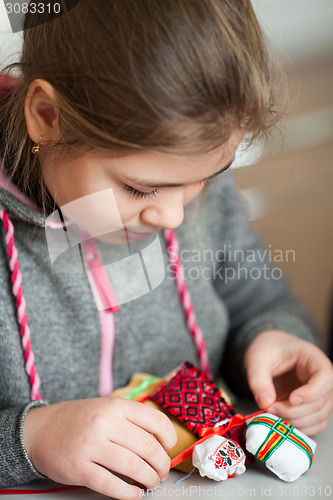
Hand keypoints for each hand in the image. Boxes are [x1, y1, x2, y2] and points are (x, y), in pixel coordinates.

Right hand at [23, 396, 176, 498]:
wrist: (40, 429)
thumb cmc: (78, 420)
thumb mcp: (106, 407)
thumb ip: (131, 419)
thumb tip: (161, 441)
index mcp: (116, 405)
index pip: (156, 420)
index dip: (169, 438)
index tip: (169, 448)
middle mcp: (105, 423)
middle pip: (149, 447)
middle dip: (162, 465)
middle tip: (162, 472)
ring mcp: (91, 446)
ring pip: (134, 467)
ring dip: (149, 479)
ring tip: (151, 482)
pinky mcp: (79, 468)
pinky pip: (111, 485)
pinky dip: (129, 493)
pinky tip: (134, 493)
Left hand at [244, 330, 332, 434]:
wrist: (269, 352)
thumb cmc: (267, 350)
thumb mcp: (257, 359)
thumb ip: (259, 379)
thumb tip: (264, 403)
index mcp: (314, 359)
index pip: (325, 378)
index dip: (311, 392)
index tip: (291, 399)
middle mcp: (323, 378)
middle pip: (321, 402)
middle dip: (294, 411)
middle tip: (270, 408)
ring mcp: (321, 395)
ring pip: (319, 417)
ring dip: (296, 422)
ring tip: (272, 413)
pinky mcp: (314, 408)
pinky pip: (315, 425)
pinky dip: (299, 428)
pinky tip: (281, 421)